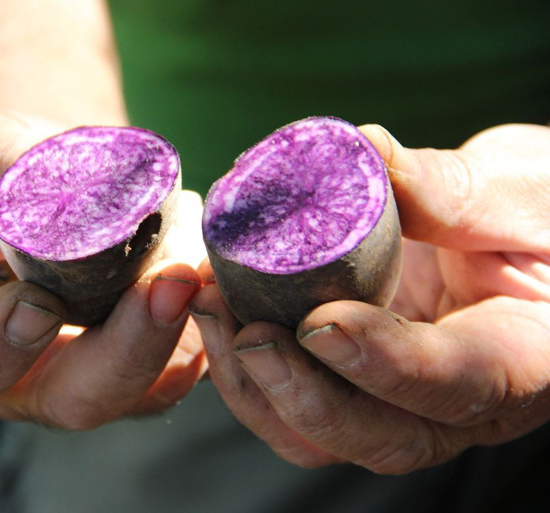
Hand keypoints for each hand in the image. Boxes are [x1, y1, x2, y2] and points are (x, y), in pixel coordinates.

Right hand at [0, 112, 206, 428]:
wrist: (48, 179)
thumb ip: (1, 178)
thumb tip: (67, 203)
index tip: (34, 303)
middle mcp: (26, 374)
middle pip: (75, 398)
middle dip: (127, 350)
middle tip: (164, 286)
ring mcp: (96, 372)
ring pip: (146, 386)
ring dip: (183, 328)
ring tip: (197, 255)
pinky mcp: (152, 353)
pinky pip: (190, 357)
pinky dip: (210, 316)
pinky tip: (213, 259)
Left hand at [191, 123, 549, 472]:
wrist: (525, 235)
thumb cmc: (541, 212)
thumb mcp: (521, 191)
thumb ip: (454, 190)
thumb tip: (365, 152)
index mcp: (518, 360)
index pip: (453, 383)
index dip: (384, 364)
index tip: (322, 324)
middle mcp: (453, 401)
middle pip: (373, 435)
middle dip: (300, 393)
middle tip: (248, 332)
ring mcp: (393, 394)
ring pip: (318, 431)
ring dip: (254, 383)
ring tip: (212, 308)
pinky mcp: (350, 373)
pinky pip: (292, 393)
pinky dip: (244, 363)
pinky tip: (213, 303)